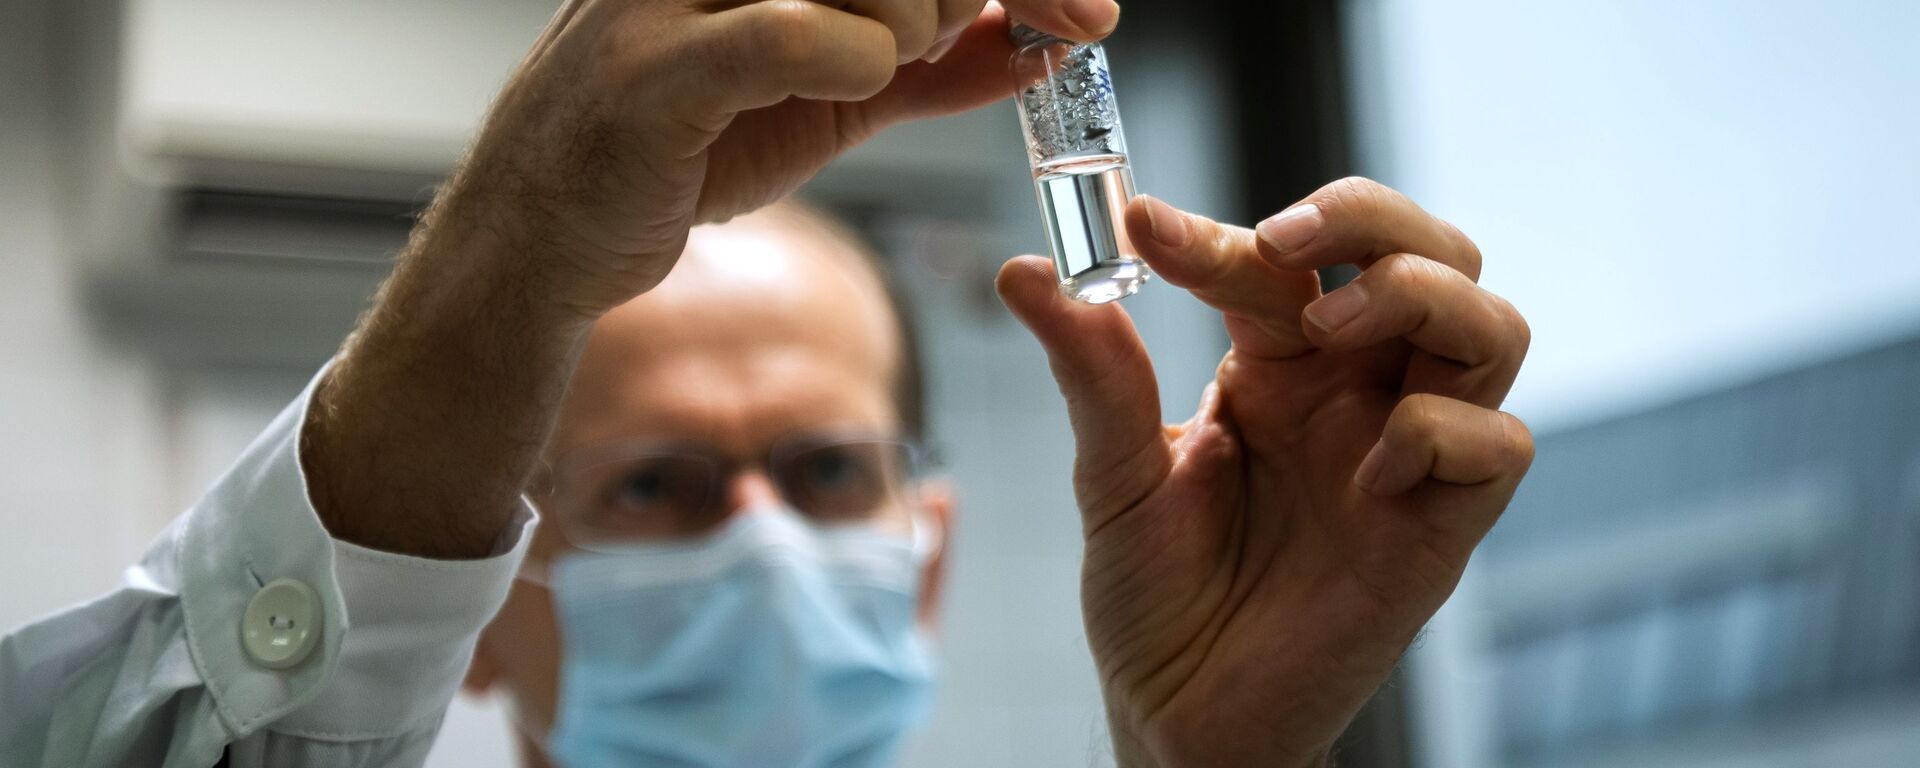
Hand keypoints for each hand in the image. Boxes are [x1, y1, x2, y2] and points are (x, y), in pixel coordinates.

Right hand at [305, 0, 1118, 557]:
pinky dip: (854, 58)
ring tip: (870, 71)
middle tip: (965, 44)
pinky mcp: (656, 67)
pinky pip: (797, 35)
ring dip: (913, 32)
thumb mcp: (829, 100)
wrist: (548, 236)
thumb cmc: (680, 149)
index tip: (1088, 11)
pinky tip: (851, 77)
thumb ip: (931, 65)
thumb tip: (1039, 42)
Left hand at [997, 178, 1534, 766]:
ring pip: (1491, 324)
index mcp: (1282, 363)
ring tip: (1328, 331)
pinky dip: (1439, 430)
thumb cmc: (1158, 594)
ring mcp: (1408, 454)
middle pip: (1433, 251)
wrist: (1179, 713)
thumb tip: (1028, 272)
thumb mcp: (1113, 474)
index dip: (1223, 231)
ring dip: (1421, 296)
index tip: (1140, 228)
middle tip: (1282, 242)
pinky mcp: (1441, 528)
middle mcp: (1358, 392)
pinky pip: (1499, 445)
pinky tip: (1364, 474)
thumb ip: (1093, 371)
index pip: (1290, 257)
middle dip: (1372, 217)